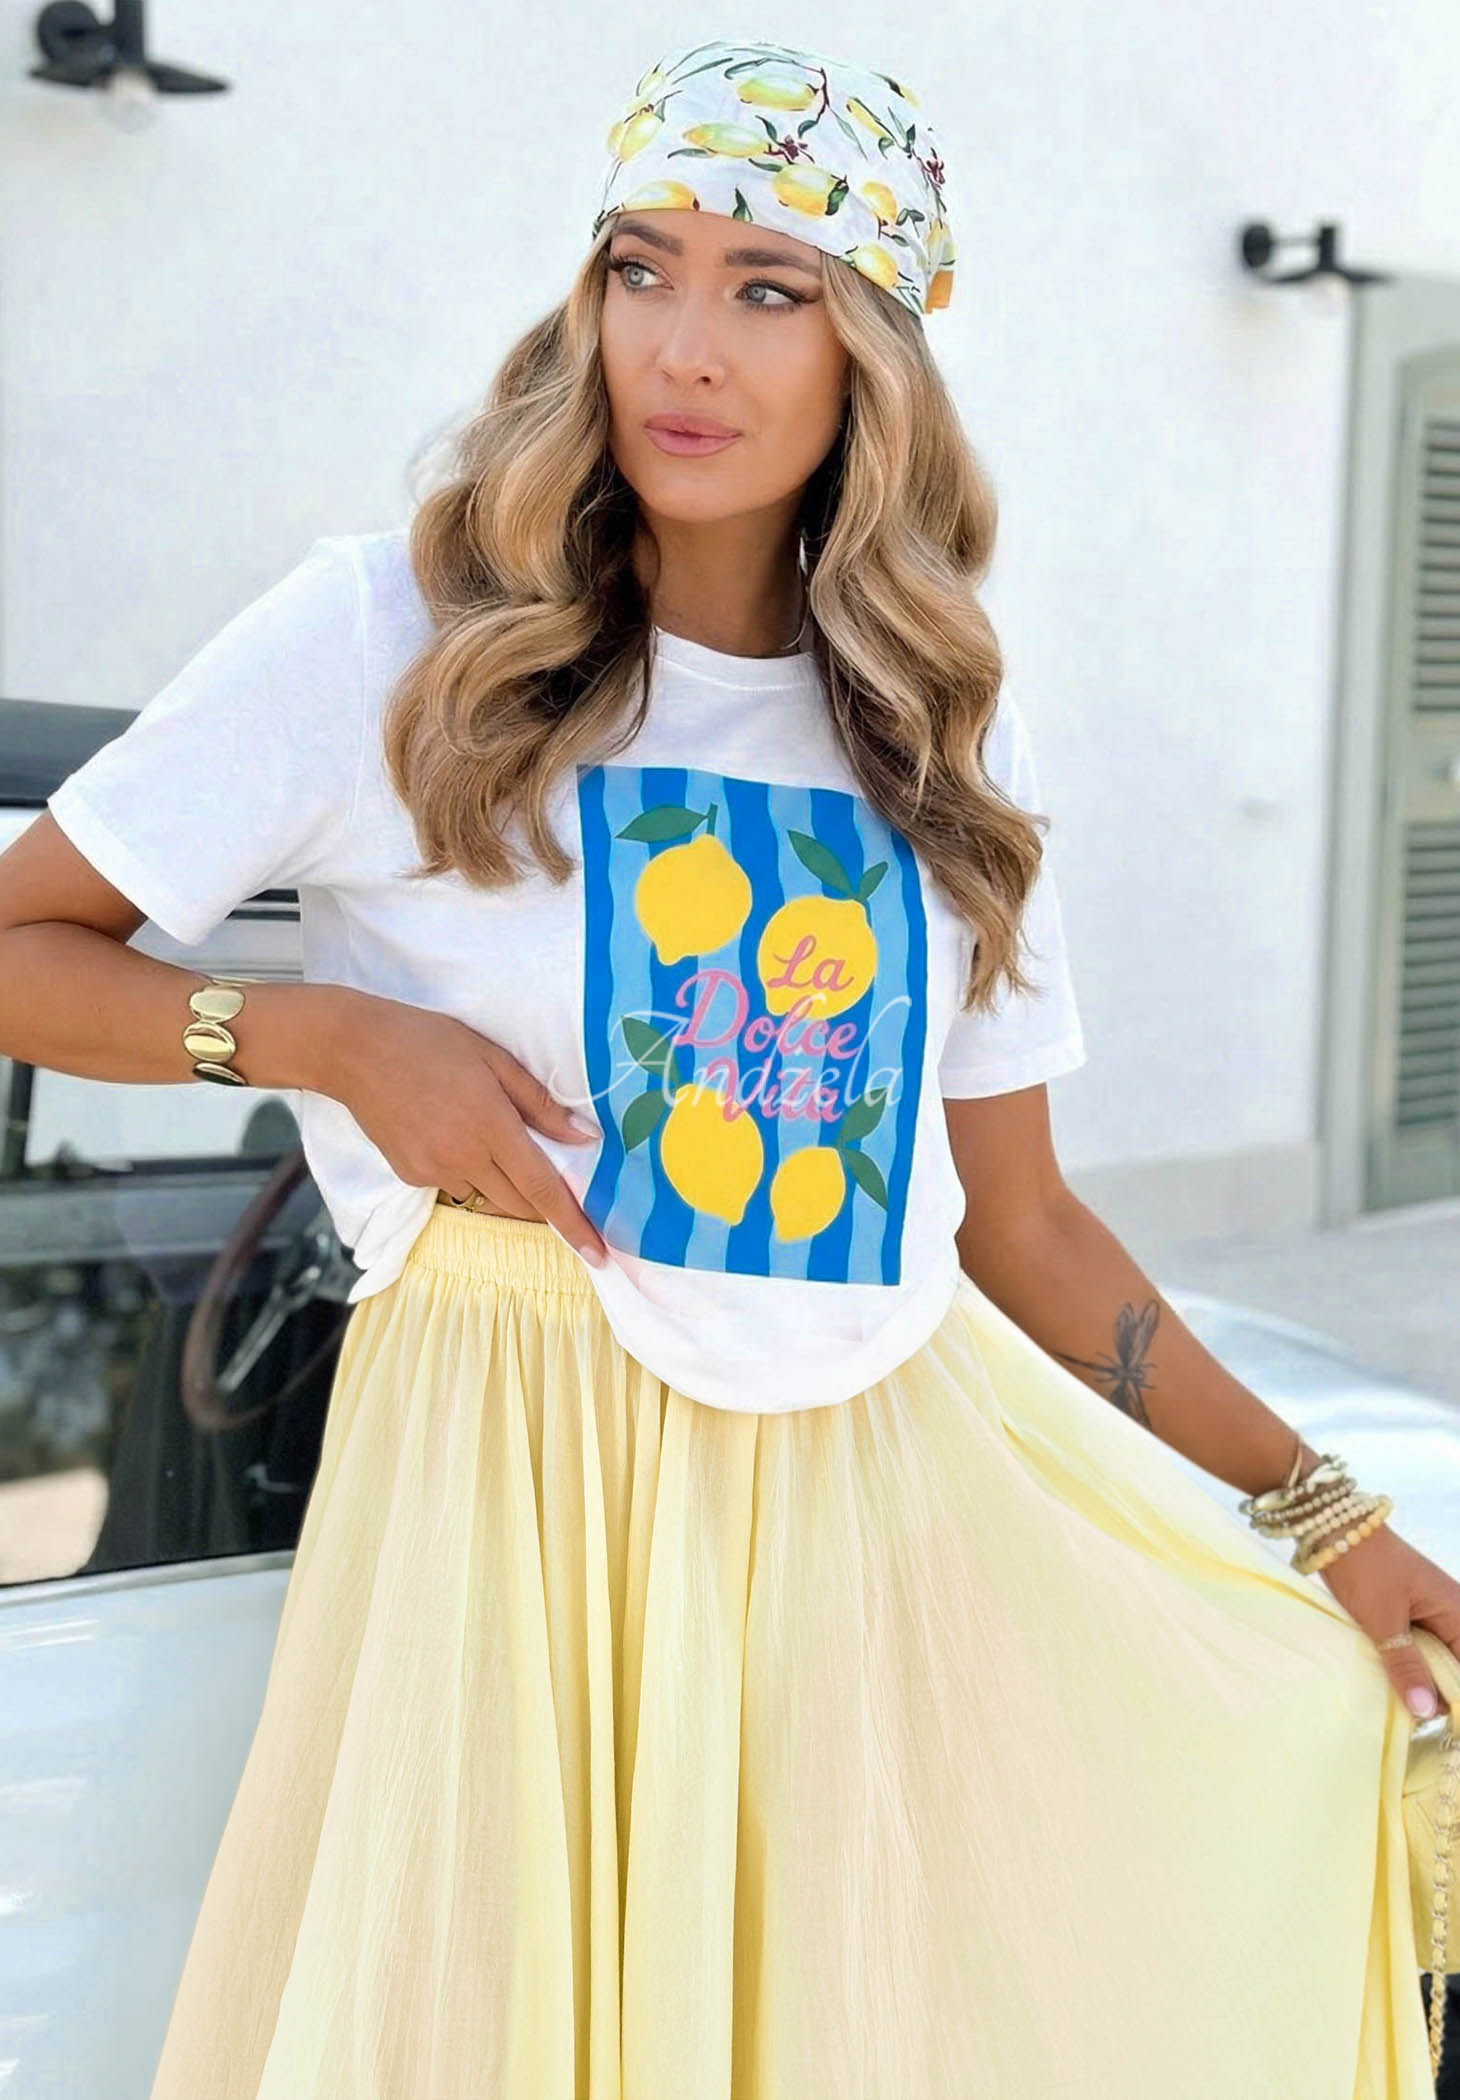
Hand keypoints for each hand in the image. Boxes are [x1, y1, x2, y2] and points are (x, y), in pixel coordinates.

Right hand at [334, 991, 606, 1264]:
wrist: (355, 1051)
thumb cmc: (430, 1042)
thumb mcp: (493, 1059)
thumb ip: (540, 1103)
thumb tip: (584, 1138)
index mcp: (492, 1125)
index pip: (543, 1187)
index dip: (574, 1223)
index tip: (597, 1254)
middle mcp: (464, 1156)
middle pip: (520, 1204)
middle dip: (543, 1205)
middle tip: (553, 1183)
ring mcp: (433, 1170)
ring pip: (486, 1194)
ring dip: (501, 1180)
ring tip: (481, 1132)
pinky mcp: (410, 1176)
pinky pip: (453, 1184)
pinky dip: (465, 1169)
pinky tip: (449, 1131)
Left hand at [1314, 1521, 1459, 1719]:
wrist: (1334, 1528)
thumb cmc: (1365, 1568)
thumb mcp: (1383, 1620)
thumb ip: (1406, 1665)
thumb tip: (1428, 1712)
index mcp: (1458, 1613)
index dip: (1457, 1699)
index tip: (1439, 1725)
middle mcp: (1451, 1614)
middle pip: (1455, 1667)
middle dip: (1440, 1694)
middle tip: (1418, 1721)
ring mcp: (1429, 1614)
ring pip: (1435, 1660)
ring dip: (1421, 1681)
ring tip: (1405, 1710)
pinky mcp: (1407, 1615)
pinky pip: (1417, 1649)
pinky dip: (1407, 1666)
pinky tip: (1393, 1685)